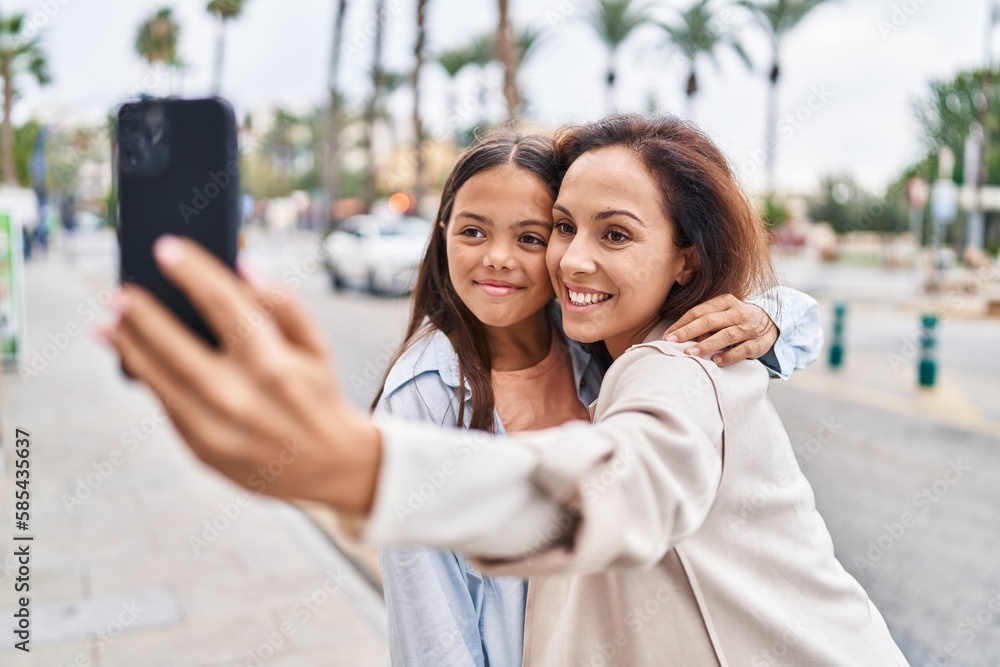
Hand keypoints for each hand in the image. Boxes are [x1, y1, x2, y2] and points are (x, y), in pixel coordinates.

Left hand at [97, 235, 379, 511]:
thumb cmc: (319, 394)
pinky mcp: (202, 450)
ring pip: (159, 380)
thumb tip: (245, 267)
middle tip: (121, 291)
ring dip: (130, 348)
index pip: (224, 304)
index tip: (166, 248)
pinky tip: (132, 357)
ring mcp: (217, 428)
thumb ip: (284, 304)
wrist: (330, 465)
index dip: (192, 272)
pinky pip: (166, 406)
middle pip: (177, 346)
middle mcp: (241, 397)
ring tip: (109, 323)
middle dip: (144, 315)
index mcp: (273, 364)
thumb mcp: (316, 346)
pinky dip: (147, 378)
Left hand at [664, 294, 777, 366]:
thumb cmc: (737, 319)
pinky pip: (743, 350)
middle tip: (672, 341)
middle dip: (689, 331)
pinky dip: (729, 356)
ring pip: (726, 335)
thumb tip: (684, 335)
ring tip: (691, 353)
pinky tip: (716, 361)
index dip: (682, 323)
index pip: (699, 311)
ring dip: (707, 344)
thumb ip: (705, 323)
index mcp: (725, 301)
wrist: (771, 322)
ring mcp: (748, 328)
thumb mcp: (722, 314)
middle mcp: (737, 312)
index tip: (667, 334)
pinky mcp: (758, 343)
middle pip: (710, 321)